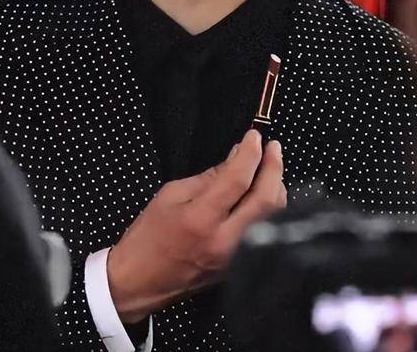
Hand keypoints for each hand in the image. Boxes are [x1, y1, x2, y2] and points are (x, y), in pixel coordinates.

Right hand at [106, 129, 285, 323]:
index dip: (250, 153)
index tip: (255, 136)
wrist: (140, 281)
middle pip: (266, 200)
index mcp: (200, 219)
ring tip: (269, 166)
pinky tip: (264, 193)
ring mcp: (235, 257)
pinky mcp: (239, 265)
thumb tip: (237, 157)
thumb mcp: (170, 195)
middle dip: (274, 168)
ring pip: (273, 217)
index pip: (237, 180)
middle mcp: (223, 240)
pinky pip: (266, 231)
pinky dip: (270, 208)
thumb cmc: (149, 236)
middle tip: (273, 147)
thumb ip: (208, 176)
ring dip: (276, 187)